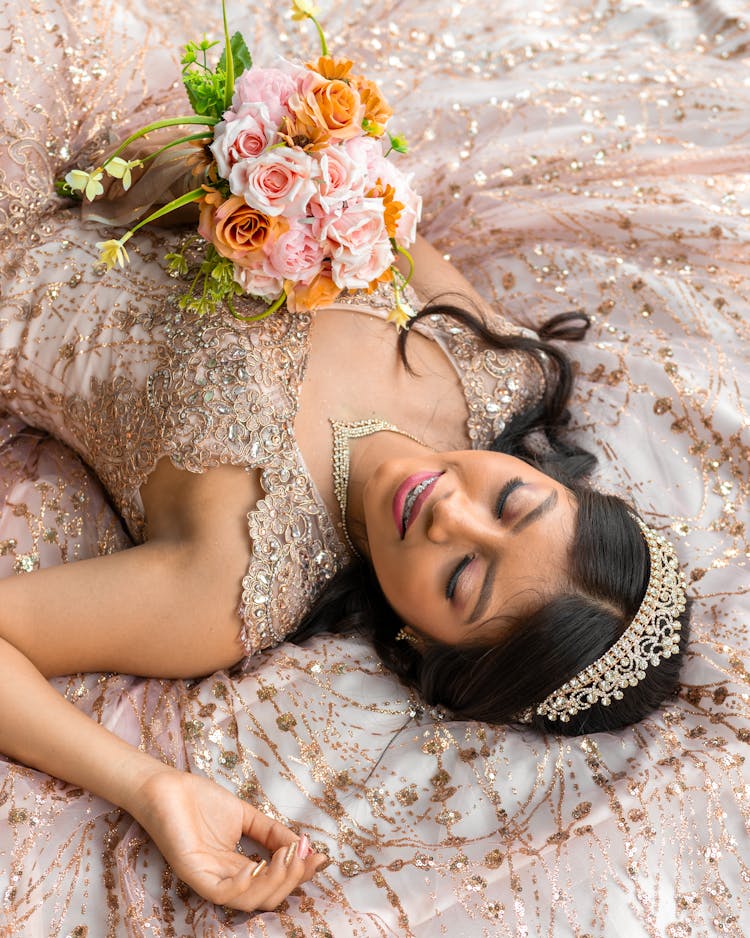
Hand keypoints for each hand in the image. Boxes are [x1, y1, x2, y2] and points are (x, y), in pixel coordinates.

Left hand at [129, 768, 326, 910]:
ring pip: (249, 902)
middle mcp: (225, 880)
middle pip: (266, 898)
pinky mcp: (193, 874)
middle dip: (292, 879)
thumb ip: (272, 832)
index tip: (319, 856)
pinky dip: (245, 885)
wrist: (167, 786)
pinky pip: (222, 893)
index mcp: (238, 869)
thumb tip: (304, 846)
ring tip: (288, 858)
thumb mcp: (246, 816)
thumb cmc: (201, 800)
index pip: (273, 883)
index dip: (298, 874)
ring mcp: (208, 879)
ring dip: (275, 883)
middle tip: (305, 855)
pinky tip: (257, 865)